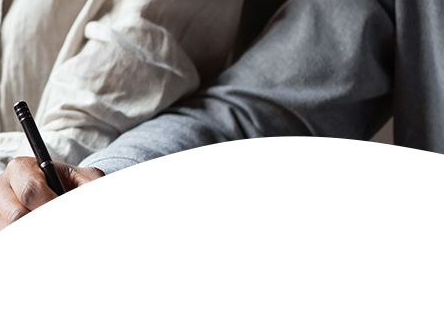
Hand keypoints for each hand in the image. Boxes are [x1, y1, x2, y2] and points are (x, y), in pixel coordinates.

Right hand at [0, 156, 120, 263]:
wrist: (62, 200)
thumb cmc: (74, 188)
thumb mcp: (93, 183)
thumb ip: (95, 195)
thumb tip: (85, 218)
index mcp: (20, 167)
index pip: (31, 193)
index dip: (56, 214)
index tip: (79, 229)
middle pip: (19, 220)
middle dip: (52, 237)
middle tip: (76, 243)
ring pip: (14, 243)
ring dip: (46, 253)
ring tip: (68, 248)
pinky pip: (11, 257)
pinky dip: (36, 260)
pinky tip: (54, 253)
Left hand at [114, 161, 357, 274]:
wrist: (316, 194)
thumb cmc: (275, 211)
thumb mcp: (231, 228)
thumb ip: (201, 236)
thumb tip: (171, 256)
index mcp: (201, 182)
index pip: (163, 210)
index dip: (143, 237)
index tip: (127, 264)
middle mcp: (208, 174)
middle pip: (167, 210)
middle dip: (147, 242)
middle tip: (133, 269)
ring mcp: (225, 175)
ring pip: (188, 212)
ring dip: (169, 243)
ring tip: (157, 269)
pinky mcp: (245, 182)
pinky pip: (220, 215)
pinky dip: (211, 241)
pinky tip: (207, 265)